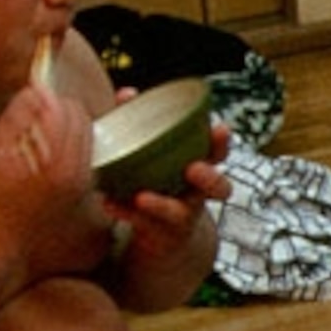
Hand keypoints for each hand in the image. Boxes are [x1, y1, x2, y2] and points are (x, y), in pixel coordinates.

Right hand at [0, 72, 108, 279]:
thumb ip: (17, 117)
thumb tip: (38, 90)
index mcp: (53, 157)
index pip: (66, 108)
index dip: (48, 99)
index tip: (34, 103)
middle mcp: (76, 172)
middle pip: (84, 121)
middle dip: (63, 113)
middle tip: (38, 120)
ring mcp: (83, 186)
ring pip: (89, 139)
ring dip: (72, 131)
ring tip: (44, 140)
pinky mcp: (87, 196)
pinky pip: (89, 160)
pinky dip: (77, 151)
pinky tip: (53, 158)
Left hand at [107, 123, 229, 272]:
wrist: (161, 237)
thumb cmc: (159, 184)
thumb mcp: (158, 157)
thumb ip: (143, 126)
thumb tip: (128, 94)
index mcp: (201, 169)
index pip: (219, 154)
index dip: (222, 142)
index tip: (220, 128)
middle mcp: (197, 195)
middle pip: (218, 188)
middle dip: (209, 177)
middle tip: (193, 168)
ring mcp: (181, 218)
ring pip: (180, 214)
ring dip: (162, 205)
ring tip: (142, 197)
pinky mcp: (160, 236)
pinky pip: (144, 225)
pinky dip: (125, 212)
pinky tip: (109, 203)